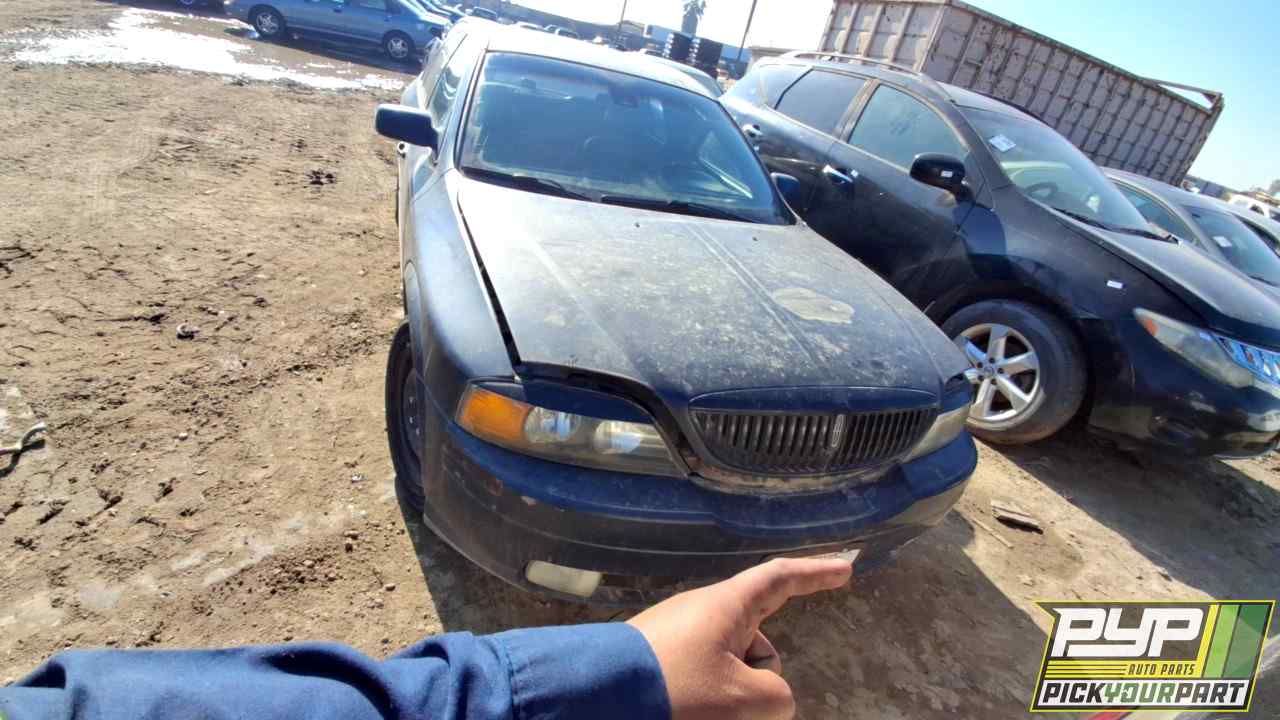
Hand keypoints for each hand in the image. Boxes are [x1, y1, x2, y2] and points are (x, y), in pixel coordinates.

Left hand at [628, 557, 852, 719]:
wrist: (593, 699)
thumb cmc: (675, 691)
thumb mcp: (745, 701)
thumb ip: (778, 697)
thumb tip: (763, 697)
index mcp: (726, 605)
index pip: (782, 579)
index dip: (818, 574)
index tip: (847, 569)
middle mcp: (701, 614)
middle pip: (757, 648)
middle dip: (757, 684)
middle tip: (722, 708)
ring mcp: (674, 639)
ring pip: (728, 676)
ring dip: (727, 702)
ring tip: (695, 712)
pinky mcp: (654, 664)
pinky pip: (698, 683)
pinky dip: (704, 704)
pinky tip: (684, 712)